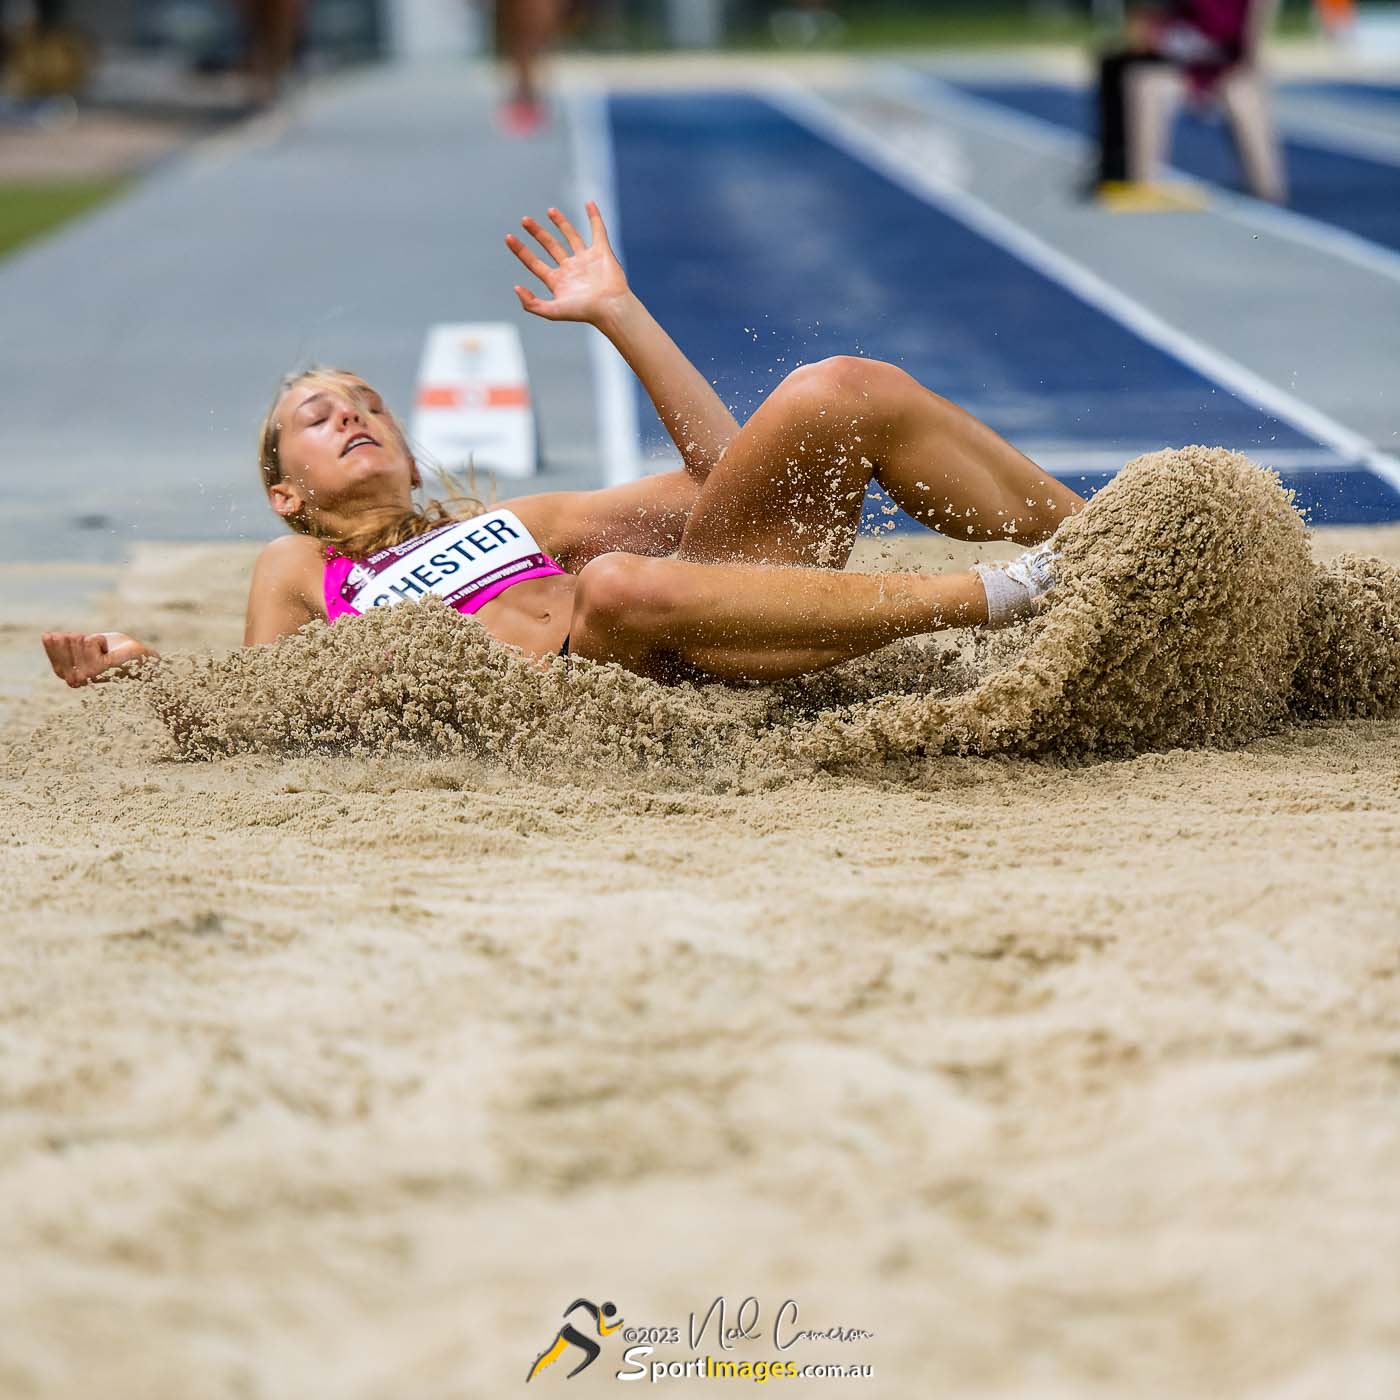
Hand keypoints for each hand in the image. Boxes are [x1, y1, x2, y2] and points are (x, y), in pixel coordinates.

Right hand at [42, 631, 151, 686]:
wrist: (145, 660)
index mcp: (74, 677)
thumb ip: (71, 645)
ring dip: (90, 638)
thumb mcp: (89, 646)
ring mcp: (89, 675)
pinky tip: (107, 647)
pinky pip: (90, 642)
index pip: (55, 660)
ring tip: (102, 646)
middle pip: (63, 646)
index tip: (55, 635)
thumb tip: (47, 635)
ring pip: (77, 642)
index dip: (53, 645)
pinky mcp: (101, 667)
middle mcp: (78, 680)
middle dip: (74, 639)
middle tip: (91, 642)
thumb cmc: (118, 652)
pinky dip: (99, 639)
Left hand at [505, 201, 629, 325]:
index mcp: (558, 281)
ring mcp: (586, 260)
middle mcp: (571, 269)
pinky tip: (589, 203)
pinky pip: (598, 230)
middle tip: (525, 220)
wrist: (609, 308)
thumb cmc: (583, 312)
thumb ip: (532, 304)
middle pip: (550, 247)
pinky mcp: (602, 252)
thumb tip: (516, 288)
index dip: (521, 250)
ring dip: (561, 223)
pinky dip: (594, 217)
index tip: (508, 237)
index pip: (534, 263)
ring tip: (550, 211)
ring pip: (571, 236)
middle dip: (537, 233)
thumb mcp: (552, 312)